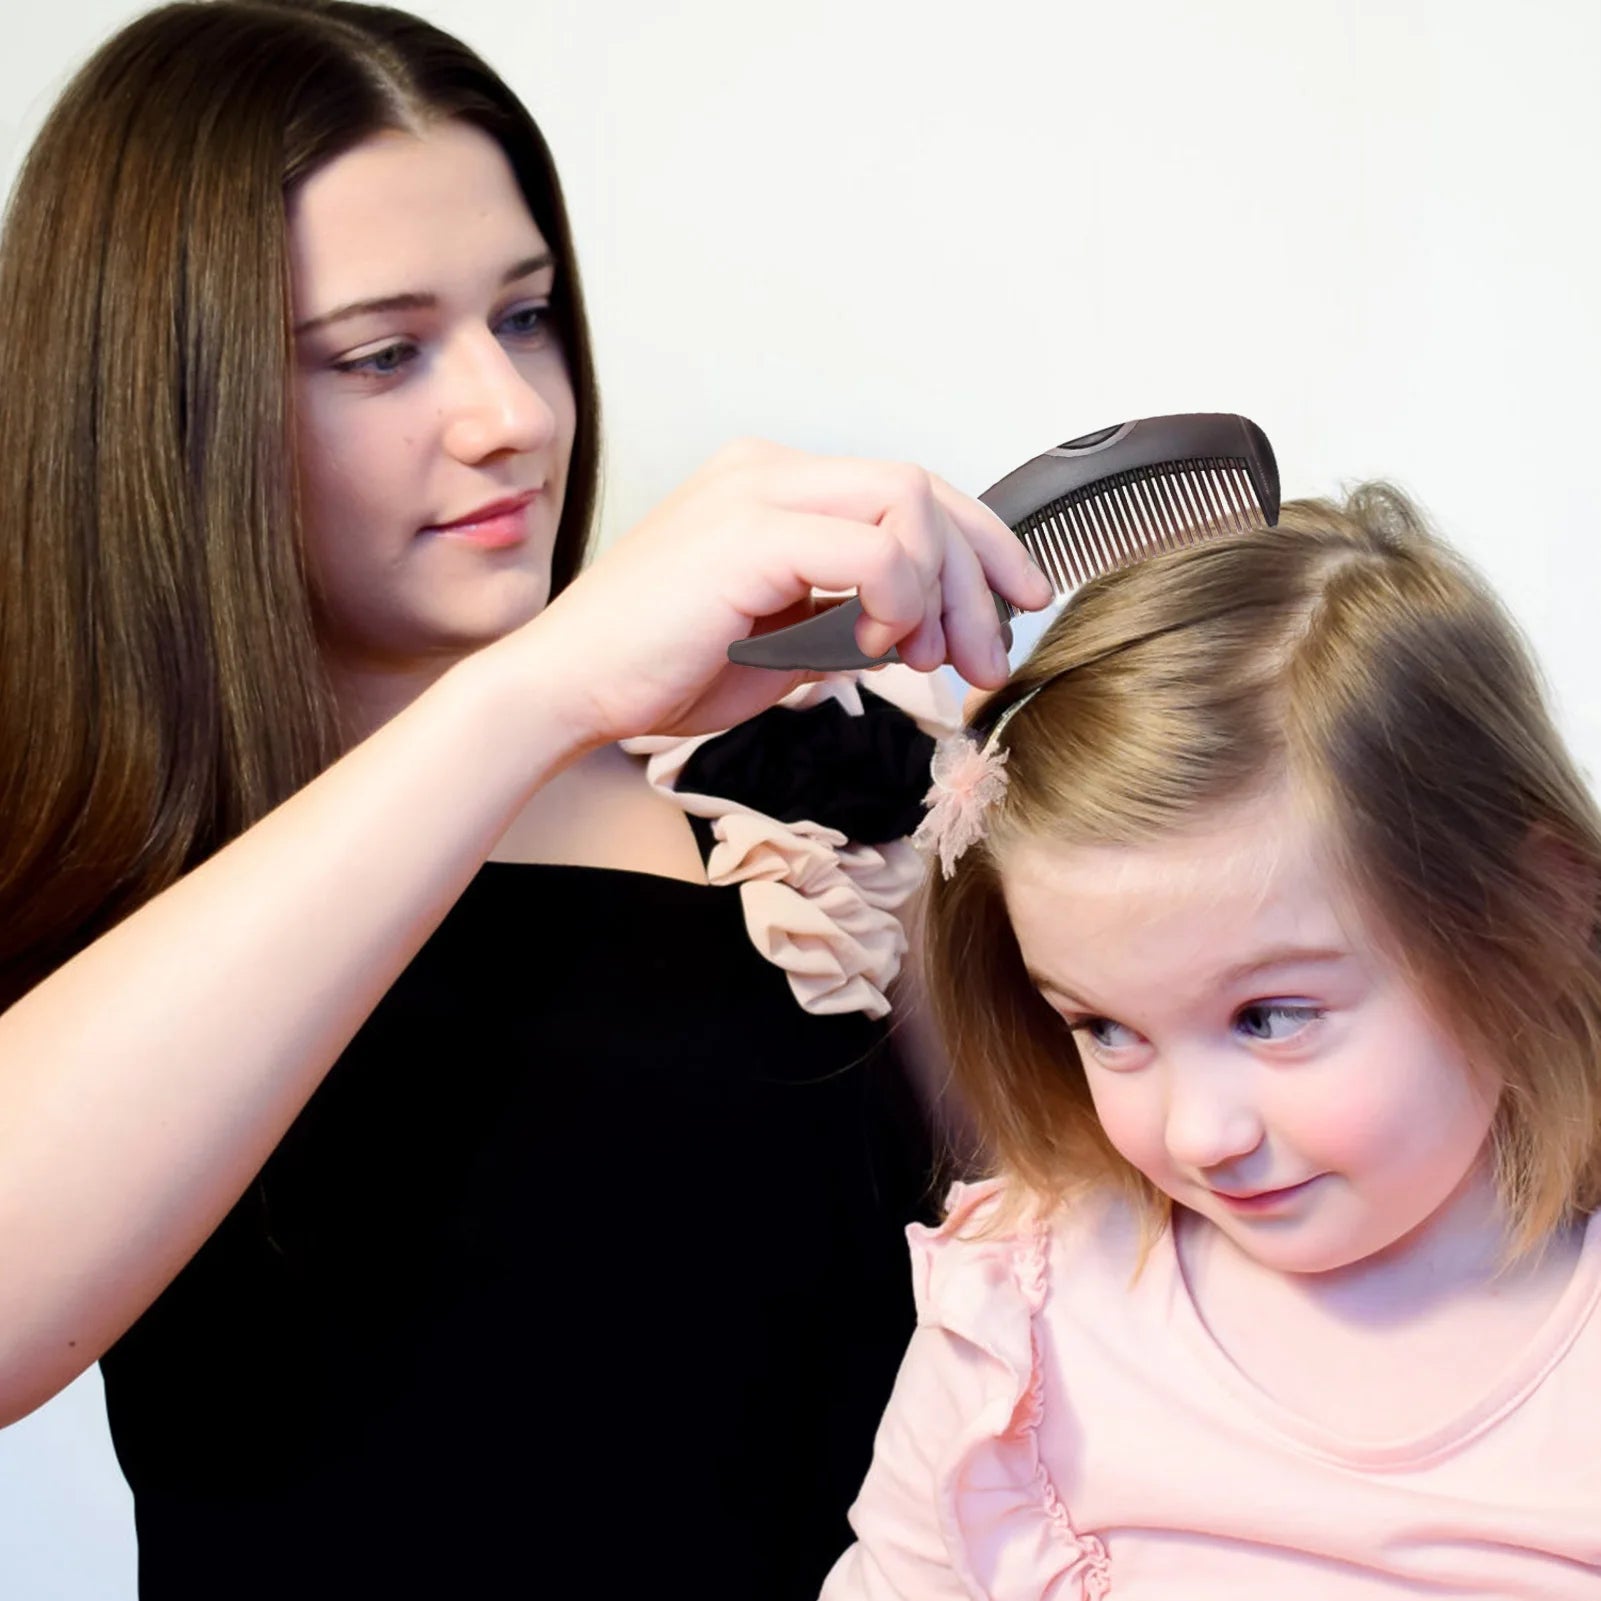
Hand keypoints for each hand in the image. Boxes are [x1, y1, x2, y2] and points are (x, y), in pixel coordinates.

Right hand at [524, 439, 1052, 743]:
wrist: (565, 691)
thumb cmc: (655, 671)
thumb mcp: (780, 643)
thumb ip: (847, 620)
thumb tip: (915, 628)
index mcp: (771, 486)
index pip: (905, 490)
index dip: (978, 546)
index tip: (1013, 606)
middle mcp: (766, 469)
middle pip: (923, 487)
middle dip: (980, 576)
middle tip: (987, 657)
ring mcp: (755, 492)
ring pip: (909, 503)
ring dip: (942, 592)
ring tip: (924, 661)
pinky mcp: (747, 532)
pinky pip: (872, 549)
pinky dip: (897, 601)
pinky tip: (875, 649)